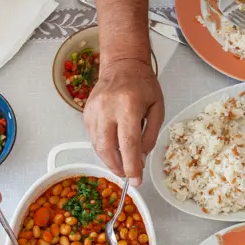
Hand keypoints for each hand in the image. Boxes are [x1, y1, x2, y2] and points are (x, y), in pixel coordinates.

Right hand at [82, 58, 163, 186]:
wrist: (122, 64)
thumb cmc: (142, 84)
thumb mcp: (157, 108)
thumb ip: (151, 134)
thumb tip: (141, 157)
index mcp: (129, 105)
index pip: (128, 143)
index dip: (132, 165)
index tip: (136, 180)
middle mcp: (107, 107)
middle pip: (108, 148)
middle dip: (118, 167)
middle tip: (127, 174)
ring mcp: (94, 110)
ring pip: (98, 146)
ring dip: (109, 160)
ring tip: (121, 164)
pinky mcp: (86, 114)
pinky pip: (93, 138)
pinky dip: (103, 148)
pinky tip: (113, 148)